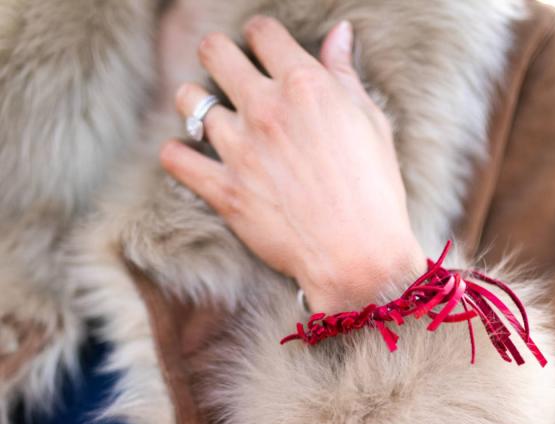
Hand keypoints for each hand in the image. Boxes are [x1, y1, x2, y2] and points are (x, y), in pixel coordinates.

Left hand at [160, 16, 424, 312]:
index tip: (260, 48)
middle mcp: (265, 109)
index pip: (263, 32)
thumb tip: (340, 33)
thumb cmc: (373, 190)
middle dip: (218, 55)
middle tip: (228, 73)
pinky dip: (177, 154)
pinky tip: (189, 155)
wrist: (357, 253)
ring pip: (188, 100)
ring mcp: (239, 149)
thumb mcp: (370, 123)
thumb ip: (345, 75)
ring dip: (196, 103)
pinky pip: (175, 158)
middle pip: (214, 52)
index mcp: (305, 85)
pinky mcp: (223, 190)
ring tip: (211, 118)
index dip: (260, 36)